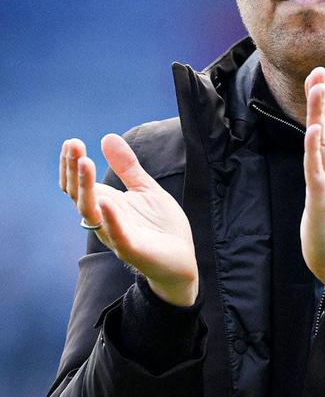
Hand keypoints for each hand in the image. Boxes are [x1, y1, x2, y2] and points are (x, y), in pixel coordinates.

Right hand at [60, 134, 197, 306]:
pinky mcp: (133, 250)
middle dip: (74, 170)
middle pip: (78, 195)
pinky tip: (107, 202)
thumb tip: (107, 137)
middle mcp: (104, 220)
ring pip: (91, 214)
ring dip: (86, 188)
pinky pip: (117, 235)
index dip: (71, 164)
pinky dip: (111, 219)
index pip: (77, 185)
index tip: (71, 142)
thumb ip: (127, 167)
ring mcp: (116, 235)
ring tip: (85, 163)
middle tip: (74, 145)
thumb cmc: (161, 226)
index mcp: (106, 205)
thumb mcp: (146, 189)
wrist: (182, 259)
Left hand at [300, 67, 324, 286]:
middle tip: (317, 70)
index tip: (316, 77)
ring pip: (322, 143)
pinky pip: (317, 170)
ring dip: (319, 115)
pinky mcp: (323, 198)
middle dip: (320, 99)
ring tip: (316, 89)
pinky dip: (314, 149)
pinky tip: (313, 131)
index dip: (320, 103)